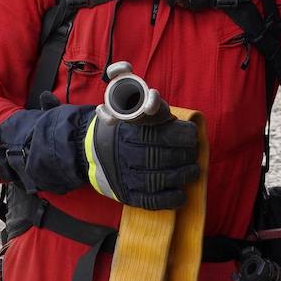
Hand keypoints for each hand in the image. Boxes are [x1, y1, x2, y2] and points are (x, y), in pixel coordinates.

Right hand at [0, 94, 198, 208]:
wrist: (86, 152)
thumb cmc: (115, 127)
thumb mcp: (122, 104)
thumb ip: (136, 94)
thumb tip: (133, 79)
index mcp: (124, 130)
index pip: (155, 132)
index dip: (178, 134)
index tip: (191, 133)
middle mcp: (123, 154)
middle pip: (159, 156)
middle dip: (183, 155)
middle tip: (194, 153)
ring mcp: (124, 177)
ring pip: (157, 178)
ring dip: (181, 176)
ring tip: (192, 171)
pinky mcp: (125, 194)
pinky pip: (149, 201)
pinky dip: (168, 199)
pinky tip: (181, 194)